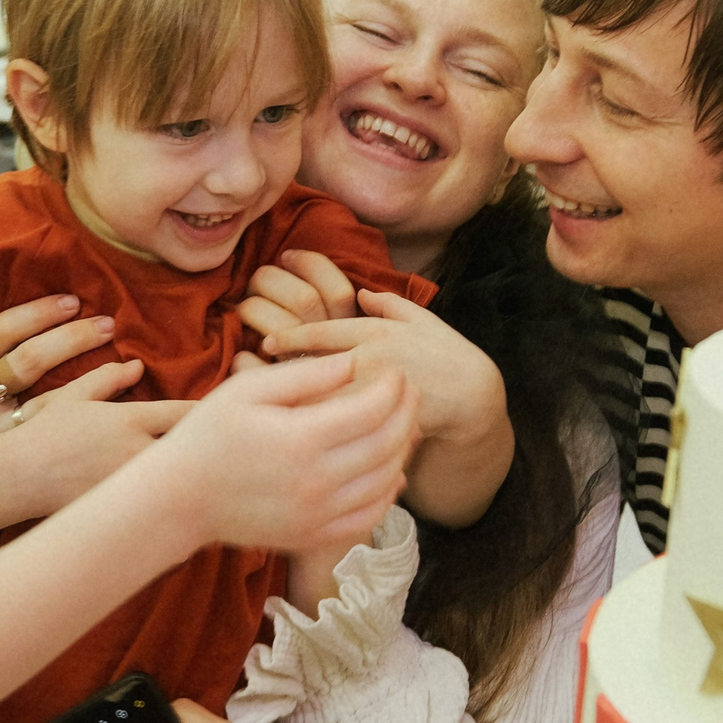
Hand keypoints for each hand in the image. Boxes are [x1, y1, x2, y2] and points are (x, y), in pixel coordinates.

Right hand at [0, 293, 142, 451]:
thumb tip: (50, 322)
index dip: (34, 313)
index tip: (71, 300)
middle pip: (25, 362)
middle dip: (69, 338)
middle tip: (107, 324)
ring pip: (51, 406)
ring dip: (95, 382)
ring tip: (130, 368)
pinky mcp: (20, 475)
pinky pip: (64, 448)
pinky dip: (97, 432)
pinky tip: (127, 423)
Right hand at [155, 352, 414, 553]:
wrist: (179, 498)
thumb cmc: (208, 434)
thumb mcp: (247, 389)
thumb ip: (305, 374)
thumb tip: (354, 363)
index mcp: (302, 438)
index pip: (373, 409)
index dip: (394, 388)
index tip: (397, 372)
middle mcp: (317, 481)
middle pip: (388, 444)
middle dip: (407, 413)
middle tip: (410, 393)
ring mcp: (318, 514)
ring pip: (386, 480)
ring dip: (403, 449)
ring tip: (402, 424)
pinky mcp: (315, 535)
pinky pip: (370, 513)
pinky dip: (389, 490)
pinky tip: (390, 470)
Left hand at [247, 252, 504, 446]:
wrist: (474, 397)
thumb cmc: (446, 356)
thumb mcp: (423, 319)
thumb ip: (390, 304)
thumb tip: (361, 291)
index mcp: (376, 332)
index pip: (321, 332)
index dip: (290, 337)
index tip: (266, 344)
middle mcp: (370, 358)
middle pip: (312, 364)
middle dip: (279, 369)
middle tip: (249, 375)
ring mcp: (374, 392)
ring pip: (321, 395)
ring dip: (290, 399)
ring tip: (265, 407)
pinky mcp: (380, 420)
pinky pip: (340, 425)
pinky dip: (316, 426)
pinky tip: (296, 432)